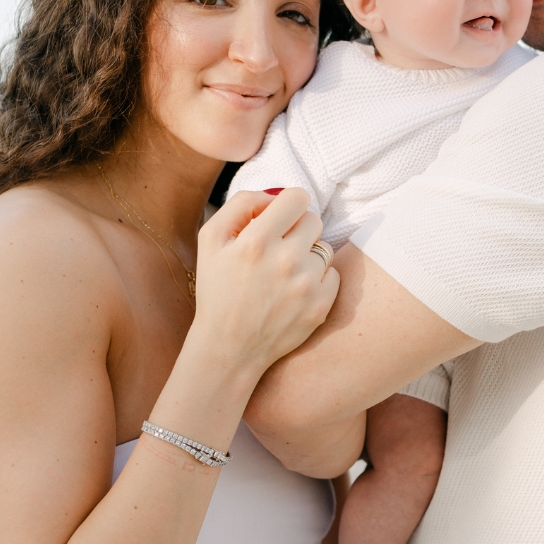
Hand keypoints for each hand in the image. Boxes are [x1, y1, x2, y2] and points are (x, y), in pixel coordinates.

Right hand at [190, 187, 337, 369]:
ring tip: (283, 274)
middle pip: (313, 220)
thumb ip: (240, 205)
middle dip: (296, 229)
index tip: (280, 217)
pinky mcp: (321, 306)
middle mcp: (285, 260)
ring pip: (323, 248)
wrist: (229, 348)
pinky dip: (317, 279)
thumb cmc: (217, 291)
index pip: (296, 197)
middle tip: (278, 249)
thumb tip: (274, 196)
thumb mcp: (210, 240)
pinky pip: (333, 274)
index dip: (288, 204)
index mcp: (256, 241)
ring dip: (307, 255)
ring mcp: (307, 285)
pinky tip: (294, 292)